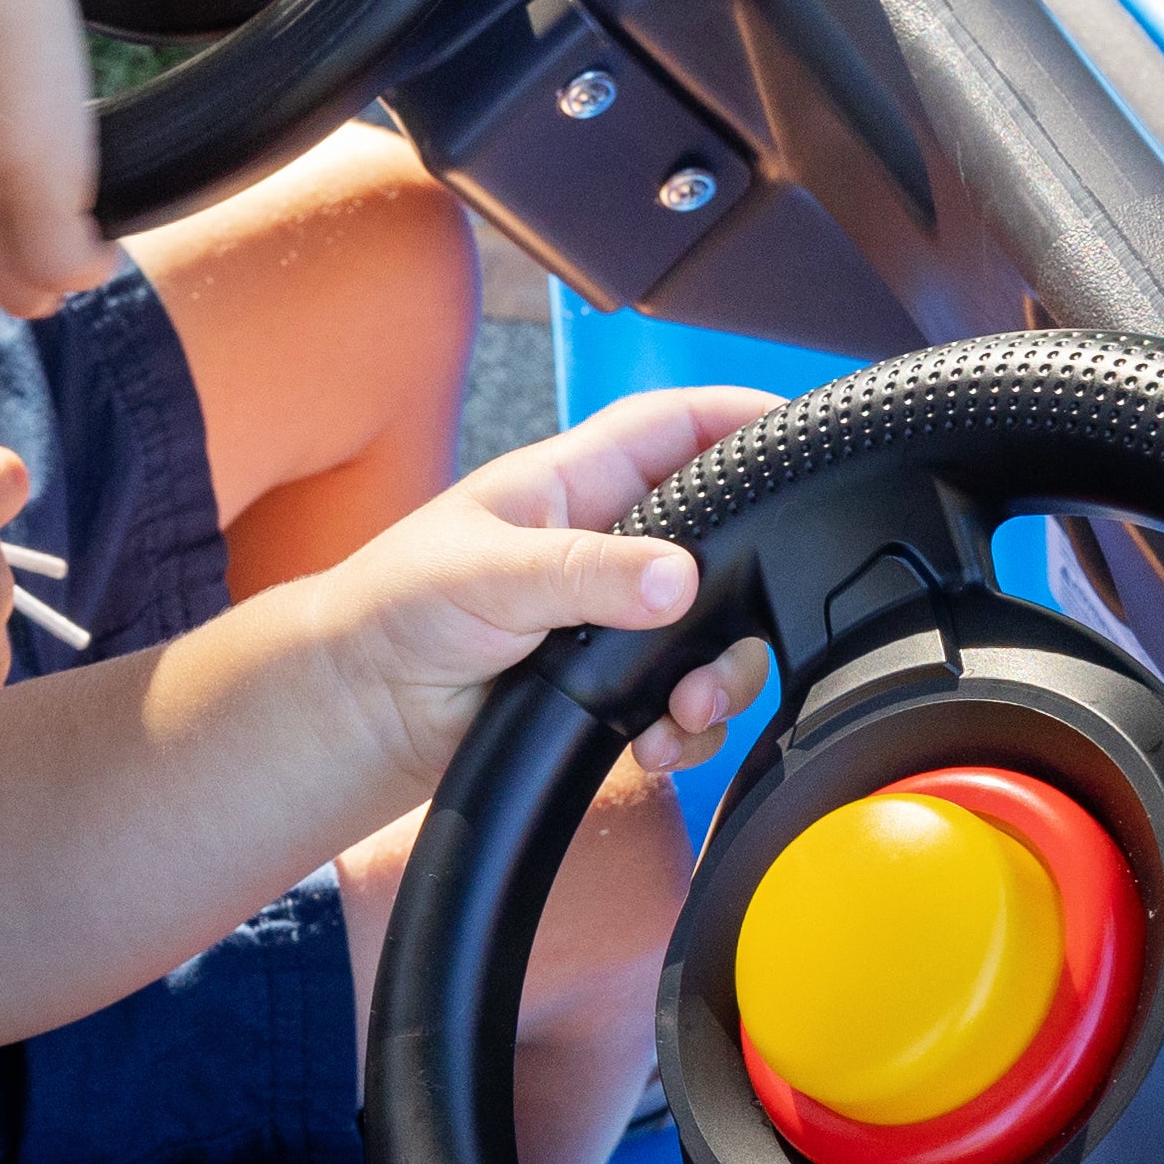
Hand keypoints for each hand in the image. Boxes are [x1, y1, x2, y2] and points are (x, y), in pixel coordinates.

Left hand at [300, 386, 782, 790]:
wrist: (358, 713)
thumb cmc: (392, 611)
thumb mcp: (485, 574)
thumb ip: (584, 574)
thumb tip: (675, 582)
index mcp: (575, 484)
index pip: (679, 426)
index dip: (744, 419)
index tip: (805, 437)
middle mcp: (607, 546)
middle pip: (725, 543)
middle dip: (749, 593)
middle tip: (741, 636)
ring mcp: (613, 621)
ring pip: (716, 635)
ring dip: (722, 677)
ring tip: (689, 708)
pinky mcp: (609, 690)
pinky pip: (682, 704)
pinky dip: (687, 730)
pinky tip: (657, 745)